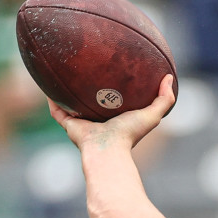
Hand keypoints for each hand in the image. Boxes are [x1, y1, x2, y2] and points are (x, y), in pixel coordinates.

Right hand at [49, 74, 175, 151]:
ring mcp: (82, 123)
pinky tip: (46, 82)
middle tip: (87, 68)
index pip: (115, 102)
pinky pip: (56, 109)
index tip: (114, 73)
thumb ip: (164, 99)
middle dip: (90, 88)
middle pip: (92, 102)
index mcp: (116, 120)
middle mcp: (98, 121)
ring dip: (67, 91)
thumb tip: (170, 77)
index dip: (115, 90)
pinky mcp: (69, 125)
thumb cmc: (130, 134)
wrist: (108, 149)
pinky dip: (51, 98)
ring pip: (72, 104)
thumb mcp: (152, 115)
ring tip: (63, 72)